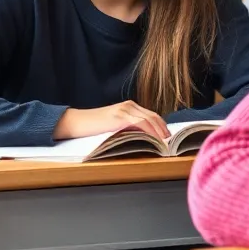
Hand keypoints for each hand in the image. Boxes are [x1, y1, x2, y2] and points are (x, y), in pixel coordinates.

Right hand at [54, 101, 170, 140]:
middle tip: (172, 141)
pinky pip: (140, 124)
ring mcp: (124, 110)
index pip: (151, 115)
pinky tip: (155, 140)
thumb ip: (128, 127)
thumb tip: (144, 138)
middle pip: (153, 116)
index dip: (162, 126)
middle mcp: (129, 105)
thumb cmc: (93, 127)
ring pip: (149, 120)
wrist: (76, 122)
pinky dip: (150, 132)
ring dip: (159, 132)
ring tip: (166, 143)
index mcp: (129, 107)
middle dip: (164, 129)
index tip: (168, 137)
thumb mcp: (114, 125)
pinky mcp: (119, 117)